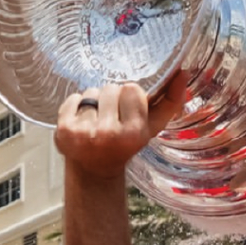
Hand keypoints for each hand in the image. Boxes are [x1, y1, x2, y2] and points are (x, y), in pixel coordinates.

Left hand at [54, 76, 187, 180]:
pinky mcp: (64, 130)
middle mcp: (107, 133)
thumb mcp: (149, 128)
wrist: (93, 170)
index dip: (129, 99)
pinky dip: (75, 105)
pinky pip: (72, 98)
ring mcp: (83, 132)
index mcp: (132, 133)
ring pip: (91, 92)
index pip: (132, 88)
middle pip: (111, 88)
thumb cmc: (124, 145)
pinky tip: (81, 122)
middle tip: (110, 118)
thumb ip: (169, 102)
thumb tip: (182, 74)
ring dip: (94, 102)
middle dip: (111, 99)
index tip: (127, 113)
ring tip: (96, 121)